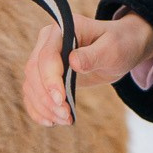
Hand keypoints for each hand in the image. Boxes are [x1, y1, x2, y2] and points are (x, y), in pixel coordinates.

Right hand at [21, 14, 152, 125]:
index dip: (50, 79)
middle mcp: (47, 42)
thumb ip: (94, 54)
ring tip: (65, 120)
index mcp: (61, 30)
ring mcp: (45, 59)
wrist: (121, 48)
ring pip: (31, 86)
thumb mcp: (113, 48)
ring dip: (44, 107)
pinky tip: (51, 122)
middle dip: (47, 98)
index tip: (61, 99)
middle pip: (34, 73)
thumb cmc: (119, 43)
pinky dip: (39, 110)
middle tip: (66, 116)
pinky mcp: (47, 76)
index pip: (47, 56)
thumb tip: (73, 62)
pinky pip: (33, 94)